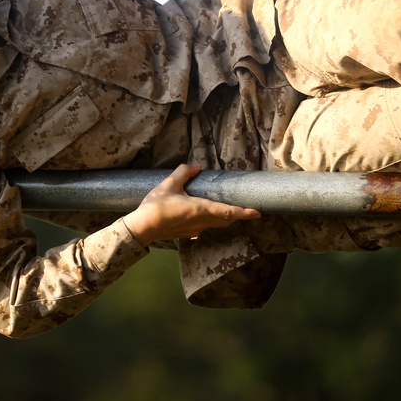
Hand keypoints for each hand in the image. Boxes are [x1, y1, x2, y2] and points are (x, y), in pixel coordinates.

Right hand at [123, 164, 261, 246]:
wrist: (142, 227)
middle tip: (245, 208)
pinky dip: (207, 221)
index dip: (244, 212)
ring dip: (222, 218)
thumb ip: (184, 173)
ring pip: (215, 225)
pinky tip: (198, 215)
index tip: (257, 213)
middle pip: (225, 220)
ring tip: (225, 209)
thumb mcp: (169, 184)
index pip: (228, 212)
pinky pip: (202, 227)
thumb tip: (195, 166)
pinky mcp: (187, 234)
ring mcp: (194, 230)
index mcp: (200, 209)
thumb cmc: (156, 206)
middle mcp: (201, 222)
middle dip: (236, 215)